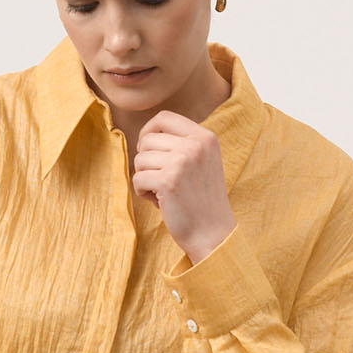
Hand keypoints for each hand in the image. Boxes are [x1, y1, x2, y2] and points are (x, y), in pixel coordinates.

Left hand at [131, 110, 236, 263]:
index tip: (147, 149)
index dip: (149, 131)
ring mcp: (182, 161)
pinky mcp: (168, 181)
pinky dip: (143, 193)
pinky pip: (138, 179)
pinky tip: (160, 203)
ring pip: (140, 159)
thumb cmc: (202, 201)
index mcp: (205, 137)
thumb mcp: (202, 162)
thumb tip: (145, 136)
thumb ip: (182, 144)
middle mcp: (195, 145)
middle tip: (160, 180)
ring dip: (145, 178)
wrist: (213, 235)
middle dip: (146, 161)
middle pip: (148, 139)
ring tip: (162, 193)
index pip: (164, 117)